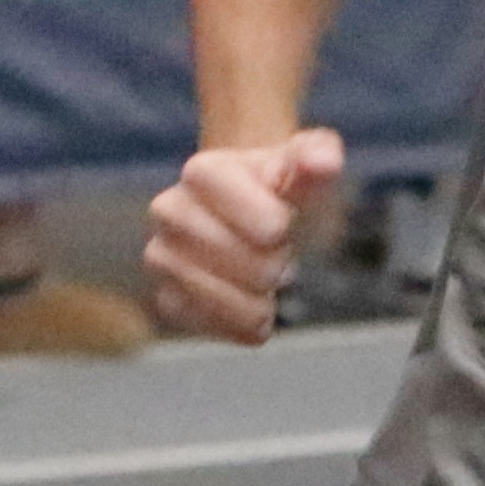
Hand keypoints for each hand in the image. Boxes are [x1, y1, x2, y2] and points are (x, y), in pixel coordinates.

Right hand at [145, 129, 340, 343]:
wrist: (251, 218)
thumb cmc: (280, 193)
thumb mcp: (304, 170)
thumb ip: (317, 158)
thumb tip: (323, 162)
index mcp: (203, 172)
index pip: (259, 218)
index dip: (279, 225)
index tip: (282, 221)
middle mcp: (169, 211)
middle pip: (247, 264)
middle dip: (275, 262)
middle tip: (273, 248)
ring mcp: (161, 257)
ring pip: (225, 300)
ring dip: (261, 297)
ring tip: (263, 273)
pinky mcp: (165, 300)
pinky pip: (211, 327)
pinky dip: (242, 324)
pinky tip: (253, 304)